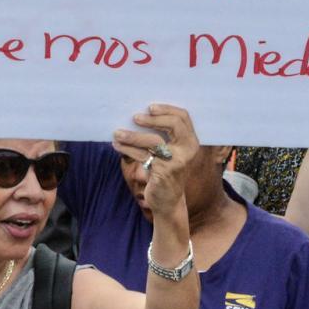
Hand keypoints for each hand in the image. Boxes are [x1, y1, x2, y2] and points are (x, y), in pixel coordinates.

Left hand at [113, 103, 198, 226]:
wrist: (167, 201)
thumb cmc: (165, 171)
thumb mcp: (168, 152)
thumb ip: (163, 135)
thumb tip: (137, 114)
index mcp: (191, 142)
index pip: (183, 117)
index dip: (167, 109)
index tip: (149, 107)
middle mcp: (187, 150)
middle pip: (173, 124)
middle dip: (152, 119)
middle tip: (134, 117)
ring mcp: (176, 162)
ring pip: (154, 141)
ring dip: (132, 135)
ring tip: (117, 133)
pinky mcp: (163, 172)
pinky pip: (143, 155)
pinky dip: (128, 148)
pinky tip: (117, 145)